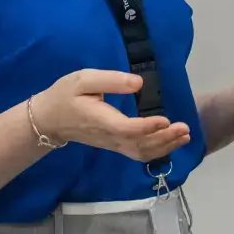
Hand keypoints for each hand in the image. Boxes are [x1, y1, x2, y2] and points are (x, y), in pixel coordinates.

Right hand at [30, 70, 190, 161]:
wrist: (48, 119)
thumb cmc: (65, 96)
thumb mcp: (83, 79)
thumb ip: (110, 80)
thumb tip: (138, 83)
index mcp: (100, 120)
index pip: (126, 128)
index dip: (147, 127)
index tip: (166, 119)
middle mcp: (109, 137)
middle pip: (139, 144)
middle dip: (164, 138)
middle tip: (184, 128)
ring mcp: (112, 144)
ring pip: (140, 152)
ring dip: (165, 146)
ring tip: (184, 136)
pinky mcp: (115, 145)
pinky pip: (137, 153)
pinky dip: (157, 151)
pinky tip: (171, 143)